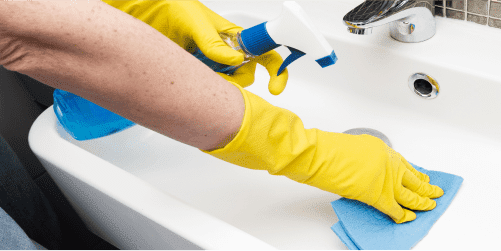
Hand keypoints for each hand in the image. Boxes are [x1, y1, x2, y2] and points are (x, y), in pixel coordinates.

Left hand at [103, 0, 288, 94]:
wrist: (147, 13)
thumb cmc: (175, 9)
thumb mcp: (195, 22)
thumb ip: (214, 42)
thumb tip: (235, 60)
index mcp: (234, 37)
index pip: (265, 53)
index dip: (276, 71)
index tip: (275, 87)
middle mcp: (226, 52)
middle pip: (246, 76)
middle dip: (238, 81)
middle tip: (220, 77)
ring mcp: (212, 64)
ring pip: (228, 85)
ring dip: (219, 85)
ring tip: (199, 72)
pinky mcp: (197, 73)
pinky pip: (209, 88)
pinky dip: (205, 89)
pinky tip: (192, 80)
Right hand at [204, 82, 443, 222]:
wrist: (316, 154)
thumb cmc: (324, 148)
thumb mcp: (350, 146)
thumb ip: (364, 158)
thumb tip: (365, 169)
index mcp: (381, 148)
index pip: (403, 163)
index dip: (415, 172)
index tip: (421, 176)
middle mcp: (387, 162)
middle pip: (412, 177)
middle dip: (425, 186)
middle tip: (434, 191)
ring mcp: (384, 178)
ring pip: (410, 193)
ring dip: (421, 201)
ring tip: (430, 205)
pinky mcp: (377, 194)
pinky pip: (395, 208)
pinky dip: (402, 215)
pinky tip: (407, 218)